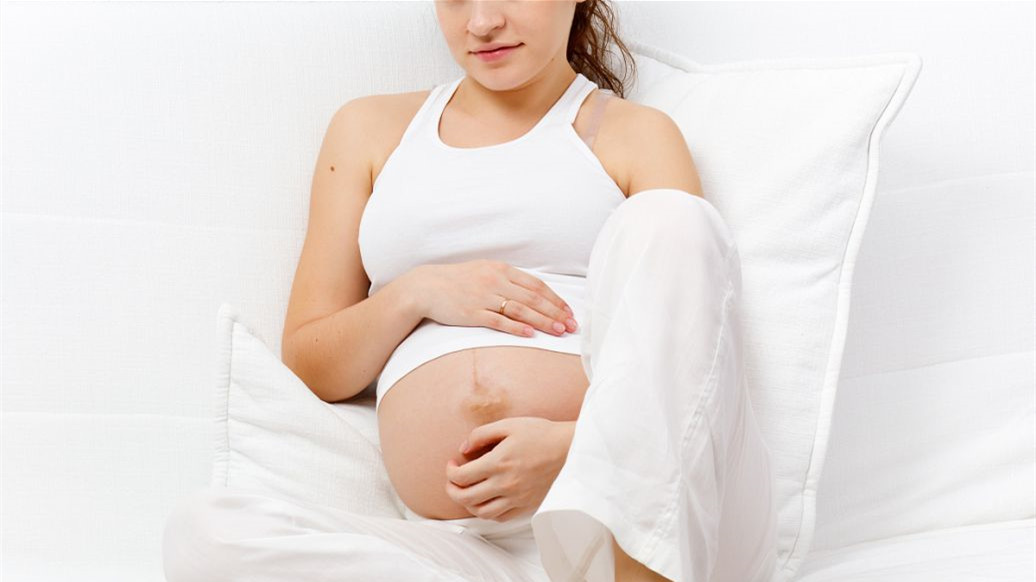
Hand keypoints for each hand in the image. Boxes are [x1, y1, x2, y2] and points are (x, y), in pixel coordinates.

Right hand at [409, 260, 578, 337]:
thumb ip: (507, 280)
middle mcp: (495, 281)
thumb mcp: (484, 271)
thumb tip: (532, 292)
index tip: (569, 311)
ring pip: (521, 310)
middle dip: (556, 313)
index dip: (555, 299)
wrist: (426, 287)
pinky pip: (498, 321)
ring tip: (559, 331)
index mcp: (501, 270)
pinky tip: (531, 334)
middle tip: (572, 325)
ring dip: (543, 321)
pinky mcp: (472, 313)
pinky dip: (516, 327)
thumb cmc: (457, 281)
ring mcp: (484, 297)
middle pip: (533, 298)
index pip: (536, 285)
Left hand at [444, 416, 574, 521]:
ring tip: (467, 492)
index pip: (460, 477)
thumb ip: (481, 434)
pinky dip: (487, 512)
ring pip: (481, 512)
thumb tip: (463, 449)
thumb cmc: (541, 434)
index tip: (453, 463)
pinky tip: (487, 500)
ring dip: (467, 504)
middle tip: (453, 480)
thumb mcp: (509, 425)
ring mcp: (516, 498)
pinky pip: (500, 518)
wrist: (571, 449)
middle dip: (451, 489)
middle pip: (465, 498)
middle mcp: (505, 484)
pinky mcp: (527, 505)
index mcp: (498, 462)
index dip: (450, 471)